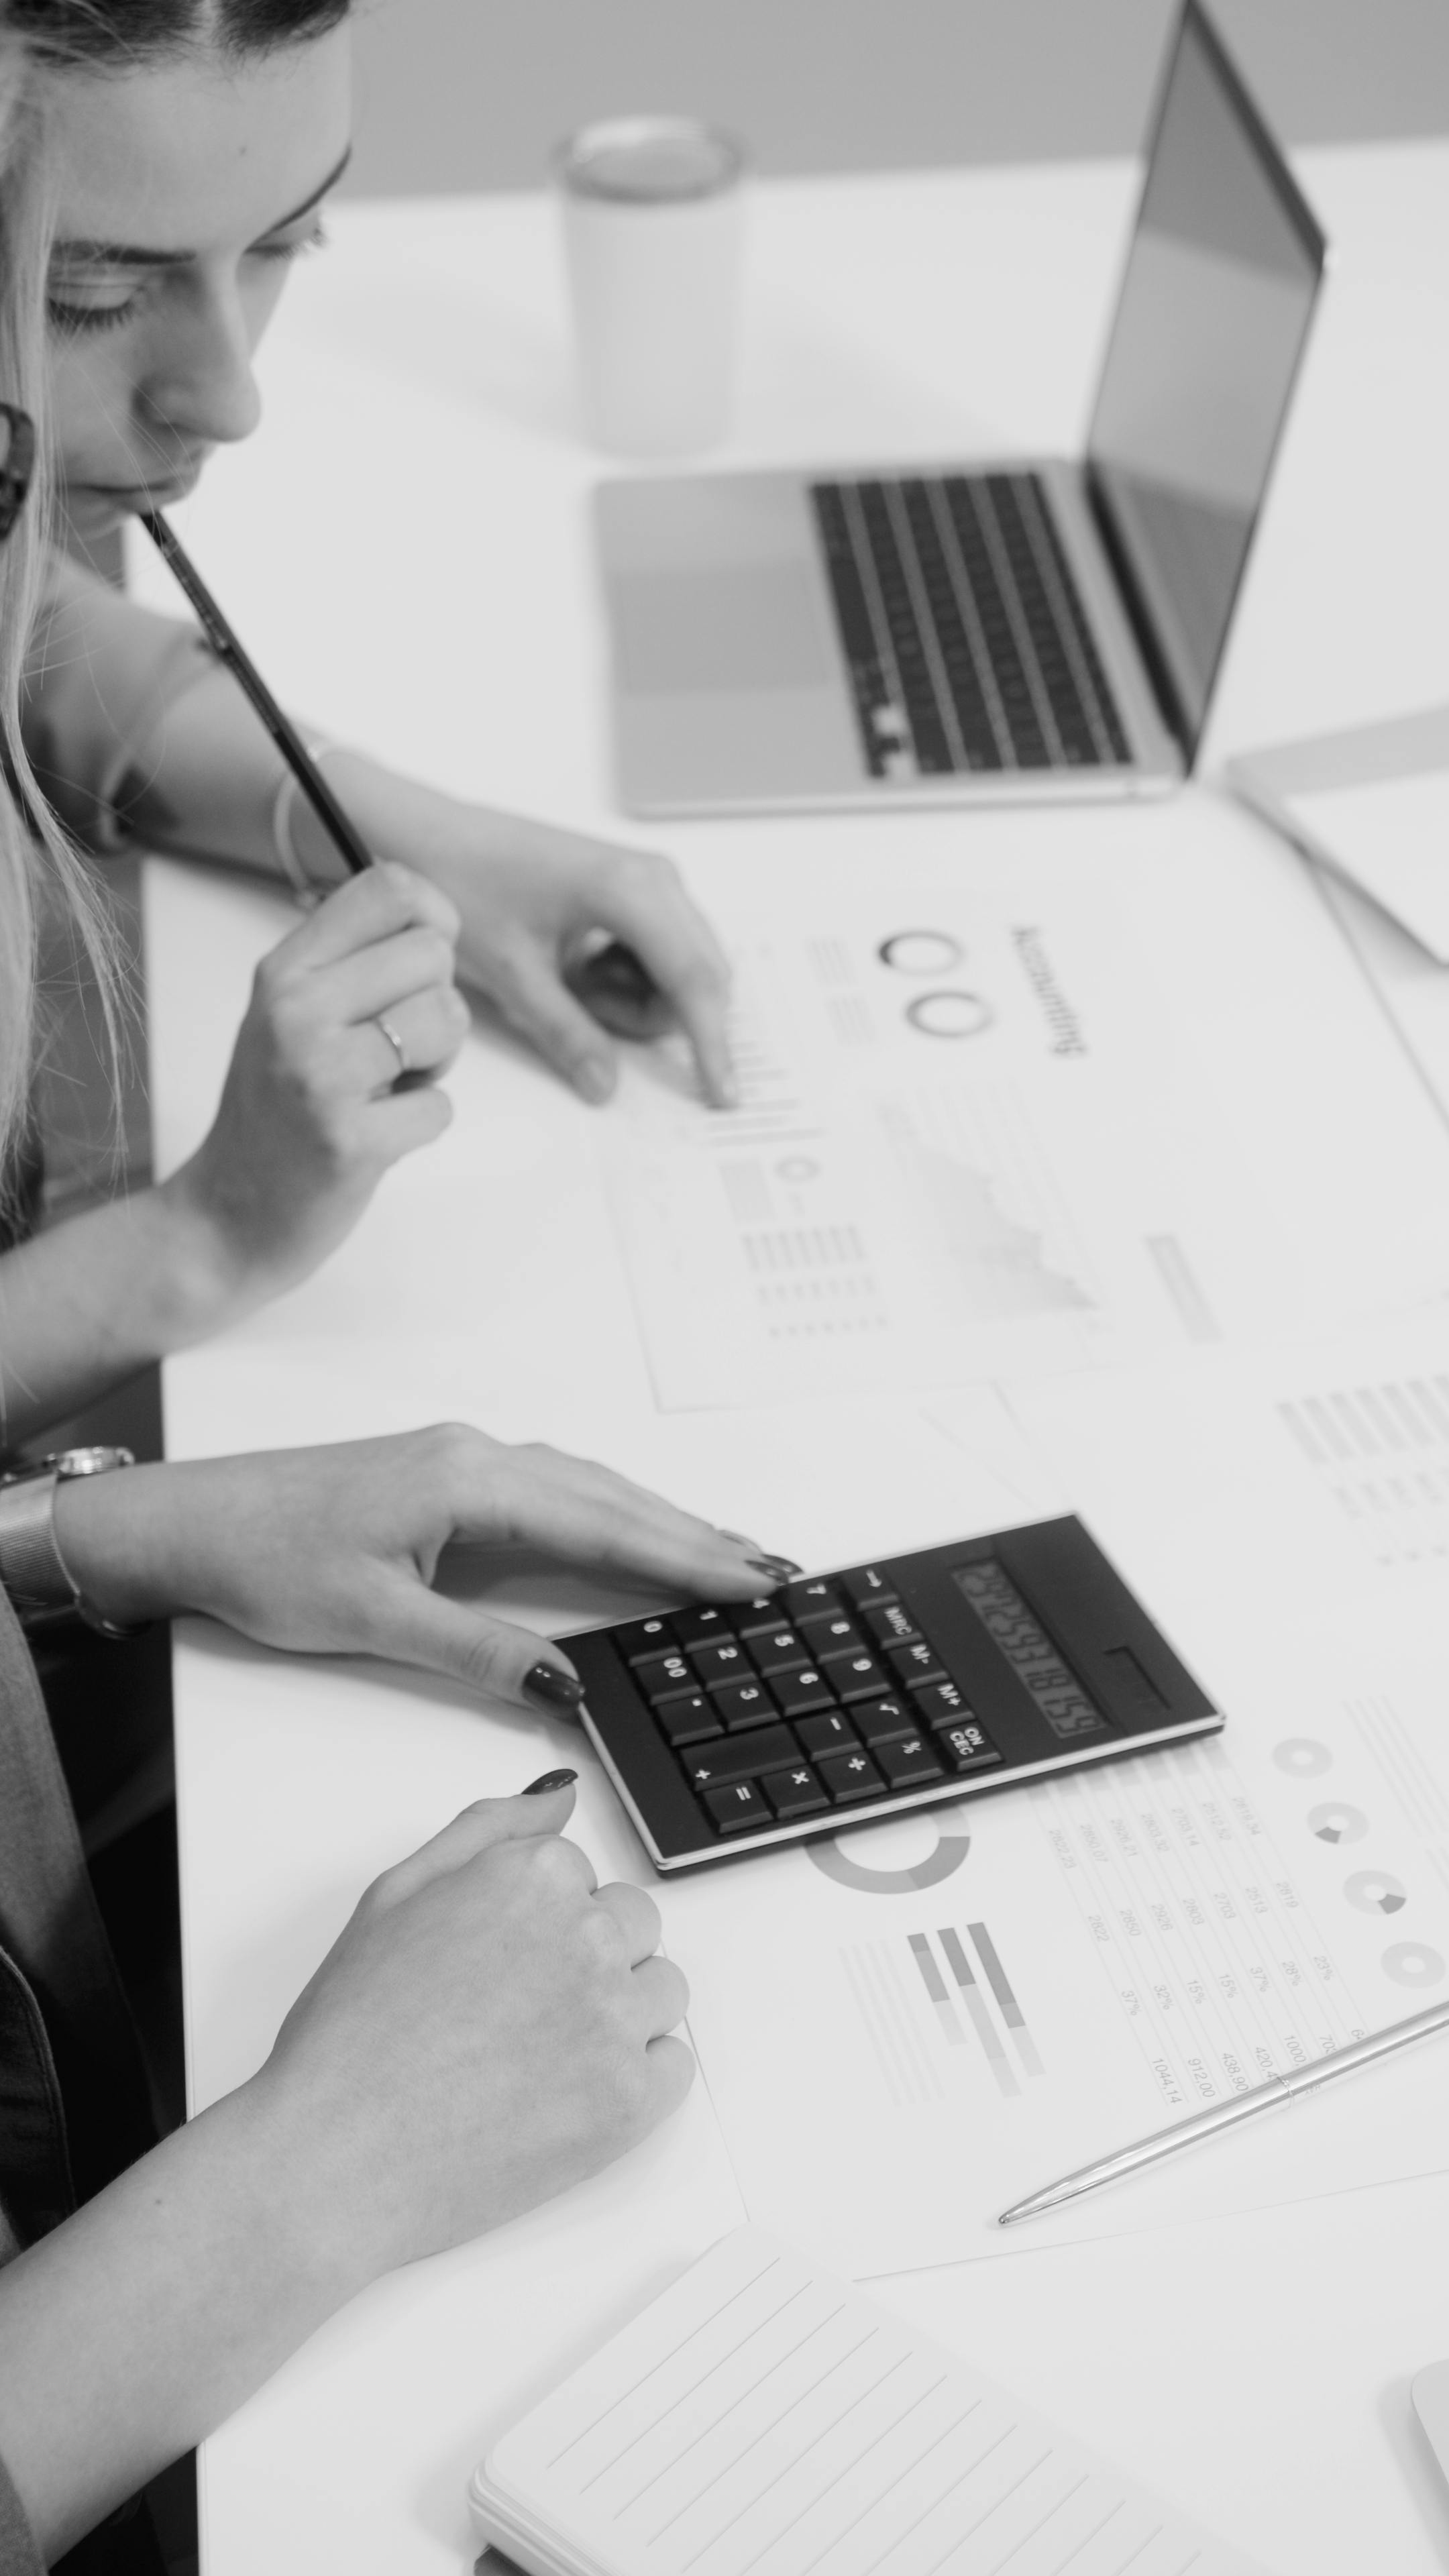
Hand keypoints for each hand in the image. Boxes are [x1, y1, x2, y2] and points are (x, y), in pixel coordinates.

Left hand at [53, 1425, 798, 1708]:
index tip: (751, 1581)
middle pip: (614, 1499)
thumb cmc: (265, 1559)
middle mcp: (479, 1457)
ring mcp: (465, 1459)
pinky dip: (611, 1512)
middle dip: (698, 1536)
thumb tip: (566, 1682)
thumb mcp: (375, 1622)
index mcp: (470, 1485)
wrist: (189, 1520)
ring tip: (727, 1553)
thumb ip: (481, 1651)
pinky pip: (556, 1488)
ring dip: (661, 1520)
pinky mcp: (448, 1474)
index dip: (686, 1558)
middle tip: (772, 1571)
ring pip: (590, 1488)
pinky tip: (634, 1530)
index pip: (605, 1527)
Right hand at [161, 863, 466, 1313]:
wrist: (225, 1218)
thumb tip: (435, 916)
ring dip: (436, 1064)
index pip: (391, 886)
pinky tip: (375, 1137)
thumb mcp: (289, 1016)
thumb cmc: (277, 1111)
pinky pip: (442, 1107)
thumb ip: (350, 963)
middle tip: (393, 1051)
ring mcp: (320, 1076)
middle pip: (434, 954)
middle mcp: (296, 1010)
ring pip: (448, 1021)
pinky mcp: (350, 1142)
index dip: (433, 919)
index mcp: (284, 970)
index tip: (421, 964)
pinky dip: (421, 1126)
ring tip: (384, 1090)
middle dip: (436, 1005)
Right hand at [253, 1779, 690, 2275]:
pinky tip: (567, 2092)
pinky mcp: (630, 2099)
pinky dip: (635, 2077)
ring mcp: (614, 2019)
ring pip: (661, 1989)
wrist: (333, 2158)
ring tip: (538, 2054)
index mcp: (532, 1877)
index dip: (532, 1921)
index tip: (493, 1961)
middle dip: (585, 1957)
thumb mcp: (397, 1895)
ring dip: (619, 2012)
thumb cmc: (351, 2035)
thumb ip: (490, 1831)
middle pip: (632, 1924)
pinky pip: (674, 2064)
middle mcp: (585, 1935)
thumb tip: (562, 1796)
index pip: (580, 1874)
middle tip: (512, 2011)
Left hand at [299, 768, 734, 1108]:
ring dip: (634, 997)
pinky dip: (626, 977)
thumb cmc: (465, 883)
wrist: (432, 835)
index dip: (713, 1044)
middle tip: (583, 1006)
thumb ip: (568, 1034)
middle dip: (652, 1014)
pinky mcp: (635, 889)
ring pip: (681, 971)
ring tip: (569, 979)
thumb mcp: (515, 975)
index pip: (696, 982)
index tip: (724, 1094)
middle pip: (700, 977)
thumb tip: (606, 1085)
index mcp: (632, 891)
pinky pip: (660, 955)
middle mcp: (655, 879)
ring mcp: (648, 881)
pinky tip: (577, 964)